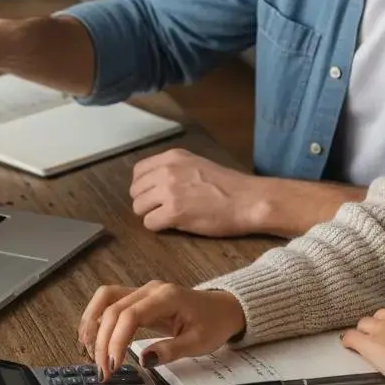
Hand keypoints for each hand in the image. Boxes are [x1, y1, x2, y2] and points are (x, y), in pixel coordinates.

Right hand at [78, 281, 245, 380]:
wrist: (223, 308)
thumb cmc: (213, 323)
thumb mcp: (199, 343)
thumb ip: (171, 350)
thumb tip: (144, 360)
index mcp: (167, 297)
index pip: (130, 315)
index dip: (116, 341)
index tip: (112, 366)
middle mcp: (150, 289)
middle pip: (113, 308)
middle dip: (102, 341)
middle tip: (102, 370)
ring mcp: (142, 291)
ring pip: (105, 299)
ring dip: (92, 324)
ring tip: (89, 352)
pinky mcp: (137, 298)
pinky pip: (109, 302)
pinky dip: (96, 318)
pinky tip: (92, 337)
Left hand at [130, 149, 266, 235]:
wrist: (249, 200)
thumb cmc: (229, 186)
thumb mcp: (197, 165)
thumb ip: (174, 170)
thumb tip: (154, 184)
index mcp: (172, 157)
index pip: (138, 171)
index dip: (144, 186)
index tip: (154, 195)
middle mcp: (167, 170)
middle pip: (135, 191)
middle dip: (146, 202)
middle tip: (162, 209)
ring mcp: (169, 191)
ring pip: (139, 208)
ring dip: (151, 215)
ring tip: (169, 218)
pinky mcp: (173, 212)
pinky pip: (149, 223)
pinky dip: (159, 227)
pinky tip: (174, 225)